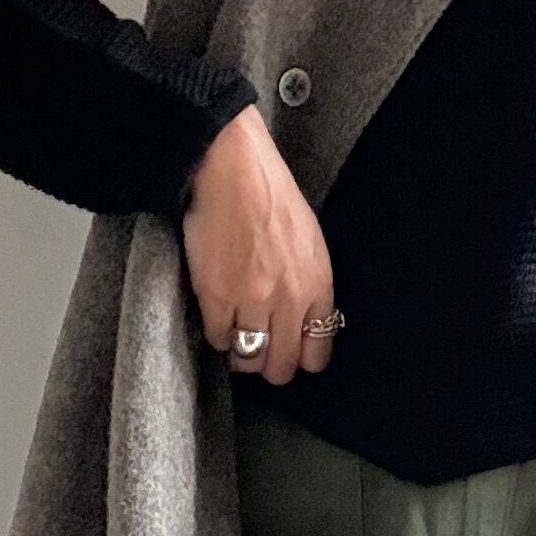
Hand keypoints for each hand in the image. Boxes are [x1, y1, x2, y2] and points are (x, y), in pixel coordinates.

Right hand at [182, 106, 337, 385]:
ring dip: (241, 352)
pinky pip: (218, 339)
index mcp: (319, 285)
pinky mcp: (218, 297)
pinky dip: (216, 332)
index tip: (287, 352)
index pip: (318, 354)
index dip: (300, 359)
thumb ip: (310, 287)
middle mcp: (291, 300)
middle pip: (282, 367)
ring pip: (249, 360)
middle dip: (269, 365)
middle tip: (258, 349)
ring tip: (236, 333)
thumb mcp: (310, 243)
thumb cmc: (271, 196)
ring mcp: (254, 301)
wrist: (234, 168)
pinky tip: (218, 313)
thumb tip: (302, 324)